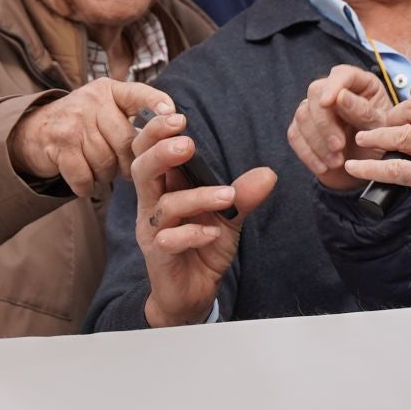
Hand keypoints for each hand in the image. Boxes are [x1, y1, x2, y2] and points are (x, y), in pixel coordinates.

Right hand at [7, 79, 163, 197]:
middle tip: (123, 168)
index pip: (139, 94)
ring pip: (106, 161)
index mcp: (110, 90)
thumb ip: (133, 118)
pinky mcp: (58, 143)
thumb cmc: (84, 124)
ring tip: (100, 169)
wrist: (35, 131)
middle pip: (126, 141)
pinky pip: (84, 175)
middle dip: (128, 162)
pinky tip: (85, 183)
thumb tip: (171, 137)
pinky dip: (86, 186)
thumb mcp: (106, 109)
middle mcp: (92, 100)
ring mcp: (73, 121)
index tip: (177, 119)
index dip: (158, 105)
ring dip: (105, 175)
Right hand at [132, 111, 277, 327]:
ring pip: (162, 206)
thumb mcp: (228, 217)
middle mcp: (153, 205)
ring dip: (196, 197)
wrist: (192, 293)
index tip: (178, 116)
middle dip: (161, 151)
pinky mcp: (159, 258)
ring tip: (227, 195)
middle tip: (188, 141)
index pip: (149, 151)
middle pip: (142, 169)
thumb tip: (268, 174)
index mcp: (165, 187)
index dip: (156, 132)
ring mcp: (153, 232)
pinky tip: (214, 233)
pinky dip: (193, 234)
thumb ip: (242, 195)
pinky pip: (168, 241)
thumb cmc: (203, 246)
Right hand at [287, 65, 393, 191]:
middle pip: (316, 92)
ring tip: (336, 162)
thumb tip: (340, 96)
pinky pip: (295, 135)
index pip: (342, 74)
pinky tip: (323, 167)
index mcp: (361, 84)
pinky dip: (307, 153)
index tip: (327, 103)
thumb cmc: (381, 144)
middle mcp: (336, 91)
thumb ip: (364, 112)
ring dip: (318, 142)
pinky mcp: (303, 128)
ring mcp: (316, 108)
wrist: (368, 170)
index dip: (333, 85)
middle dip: (324, 123)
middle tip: (339, 146)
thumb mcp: (381, 129)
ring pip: (303, 115)